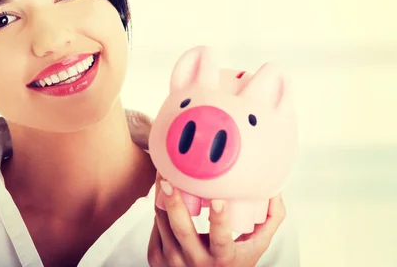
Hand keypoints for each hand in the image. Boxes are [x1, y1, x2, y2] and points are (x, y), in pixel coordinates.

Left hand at [147, 174, 285, 266]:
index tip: (219, 200)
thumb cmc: (233, 262)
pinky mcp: (156, 258)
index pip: (221, 240)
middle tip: (169, 179)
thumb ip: (270, 219)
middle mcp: (196, 262)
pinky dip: (158, 208)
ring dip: (161, 197)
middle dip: (174, 202)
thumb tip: (276, 190)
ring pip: (163, 223)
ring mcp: (173, 262)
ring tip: (162, 174)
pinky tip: (161, 191)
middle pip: (182, 229)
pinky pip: (155, 227)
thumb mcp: (256, 246)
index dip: (219, 220)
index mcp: (223, 259)